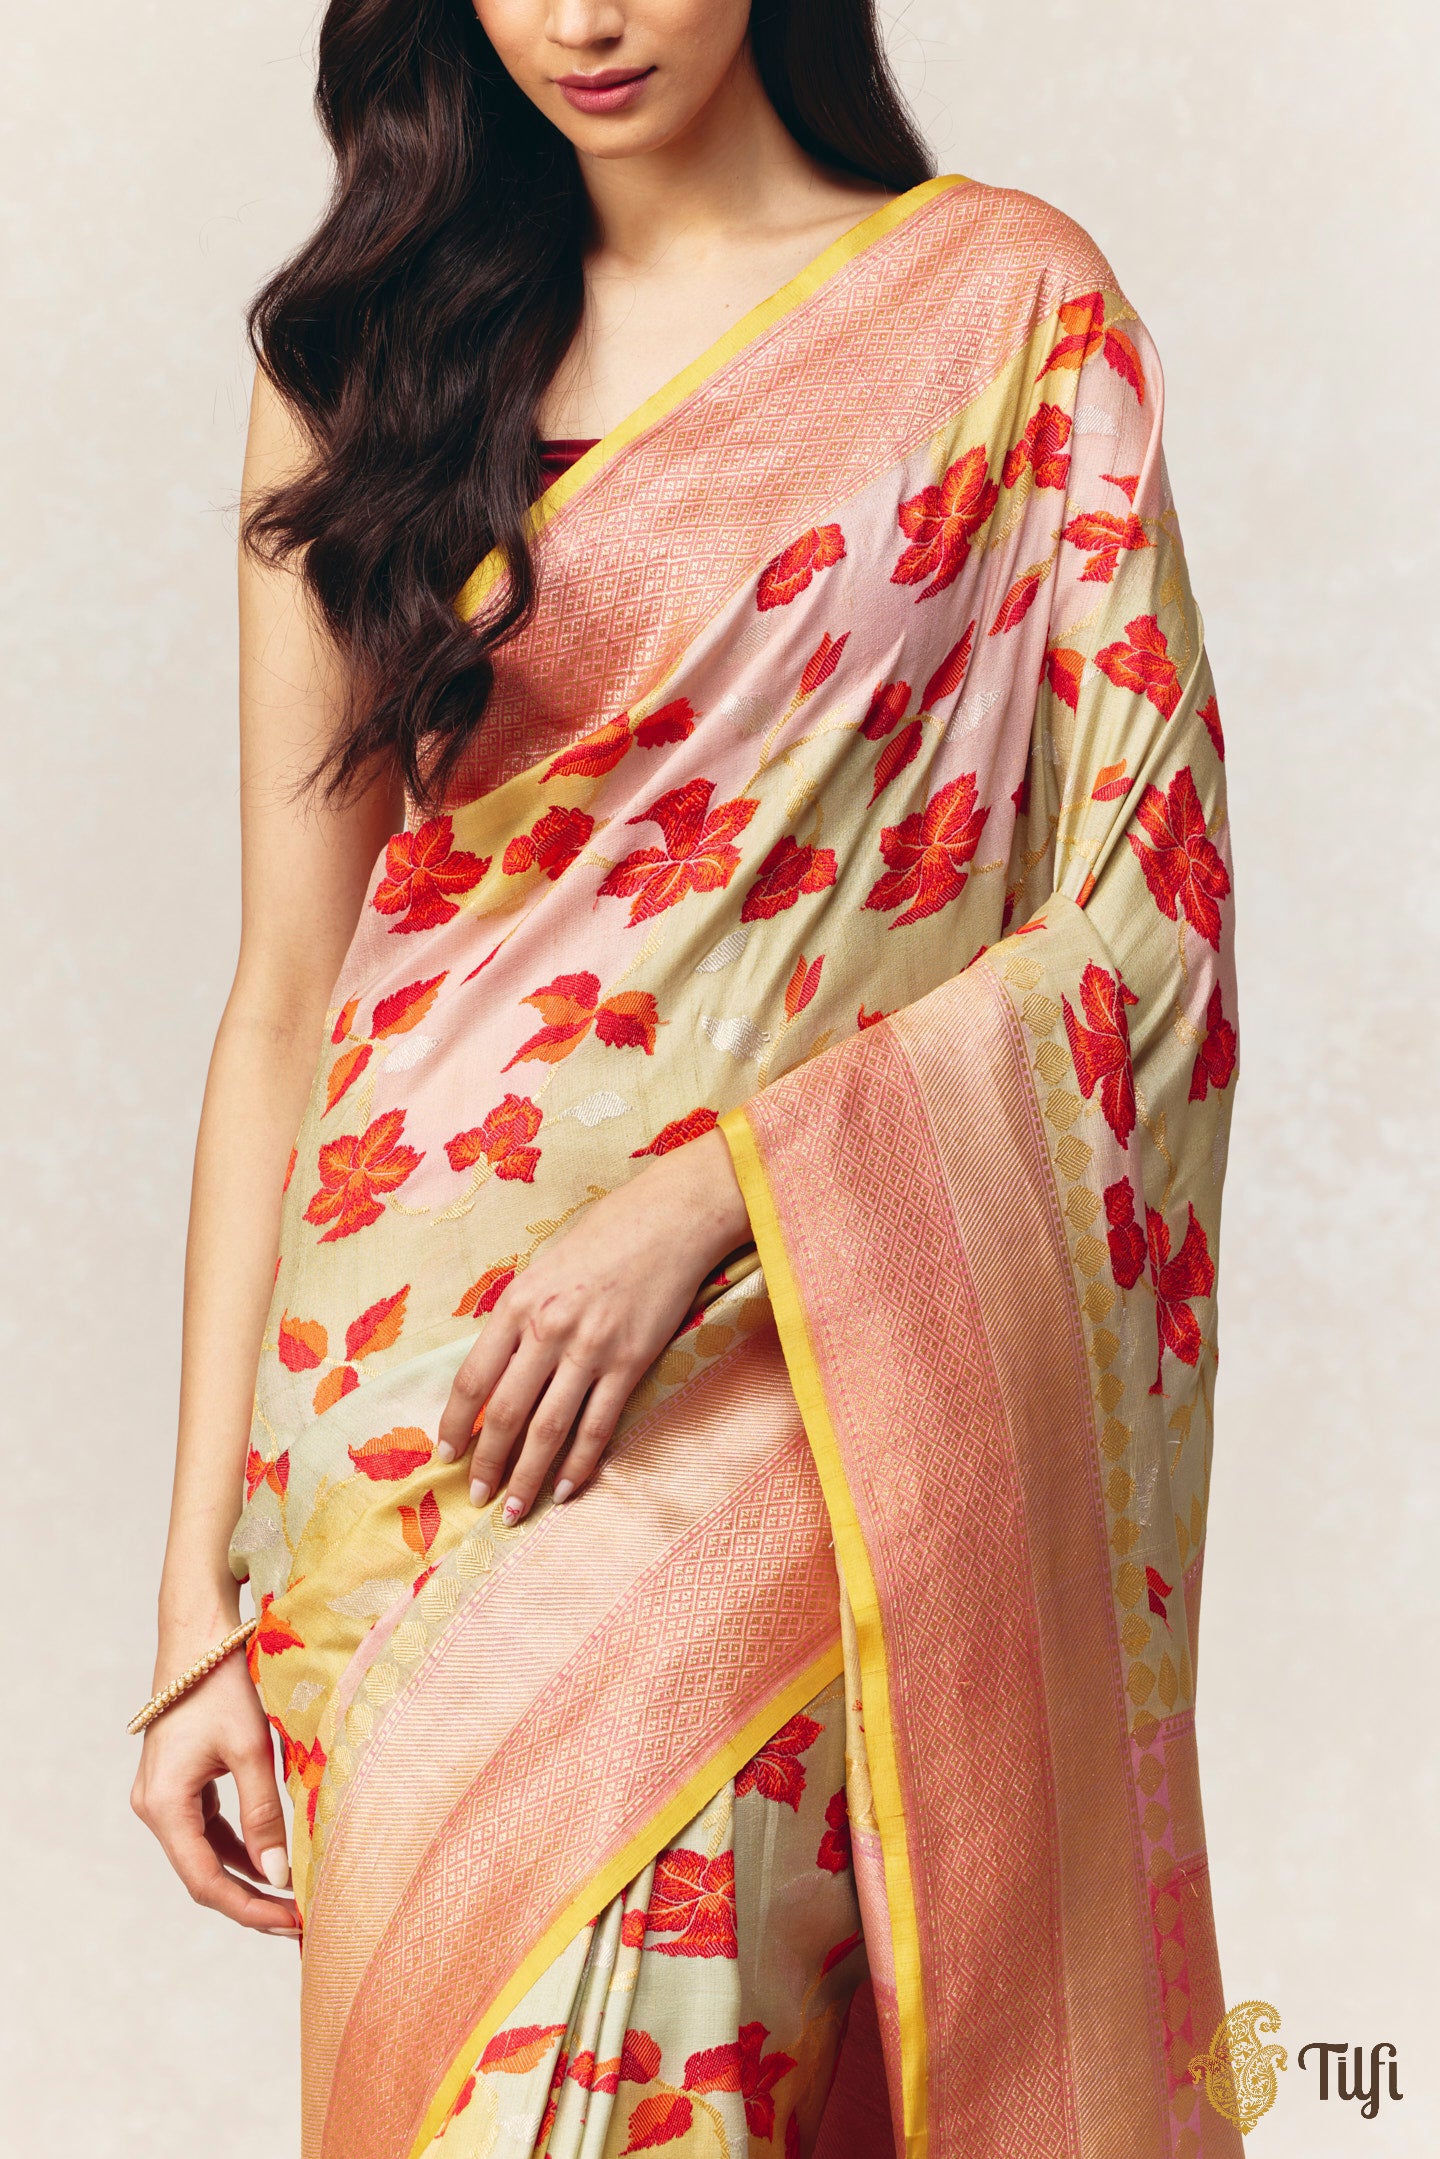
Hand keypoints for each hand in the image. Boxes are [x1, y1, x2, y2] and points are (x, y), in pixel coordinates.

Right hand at [130, 1633, 300, 1937]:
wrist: (199, 1634)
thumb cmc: (224, 1685)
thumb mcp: (250, 1751)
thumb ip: (263, 1816)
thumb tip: (278, 1878)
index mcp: (163, 1805)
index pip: (206, 1881)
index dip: (250, 1909)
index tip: (292, 1923)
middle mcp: (153, 1807)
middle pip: (202, 1873)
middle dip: (250, 1899)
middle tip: (297, 1920)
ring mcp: (162, 1795)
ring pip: (204, 1854)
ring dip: (245, 1876)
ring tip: (291, 1895)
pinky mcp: (177, 1782)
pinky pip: (206, 1829)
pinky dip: (236, 1847)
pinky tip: (270, 1857)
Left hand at [436, 1126, 748, 1522]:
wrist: (670, 1219)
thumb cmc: (605, 1236)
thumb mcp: (543, 1267)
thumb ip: (519, 1317)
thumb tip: (496, 1368)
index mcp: (517, 1304)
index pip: (473, 1378)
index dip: (456, 1423)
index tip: (446, 1454)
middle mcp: (547, 1329)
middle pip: (508, 1413)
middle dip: (488, 1463)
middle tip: (478, 1497)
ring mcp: (591, 1348)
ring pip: (550, 1428)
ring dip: (529, 1476)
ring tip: (514, 1510)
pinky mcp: (630, 1362)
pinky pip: (598, 1424)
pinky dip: (581, 1462)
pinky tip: (568, 1488)